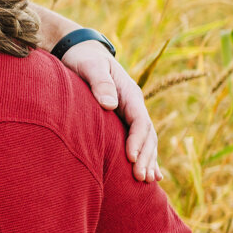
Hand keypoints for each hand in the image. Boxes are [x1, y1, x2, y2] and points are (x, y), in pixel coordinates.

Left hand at [59, 40, 161, 181]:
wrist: (82, 52)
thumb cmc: (84, 59)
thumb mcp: (91, 66)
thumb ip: (100, 83)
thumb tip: (110, 104)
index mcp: (130, 94)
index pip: (140, 121)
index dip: (138, 140)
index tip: (132, 158)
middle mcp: (134, 105)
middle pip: (147, 135)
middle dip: (146, 156)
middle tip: (141, 178)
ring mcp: (130, 114)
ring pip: (145, 140)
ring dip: (148, 160)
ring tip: (148, 181)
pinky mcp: (121, 120)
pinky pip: (137, 140)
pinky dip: (145, 157)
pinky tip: (151, 175)